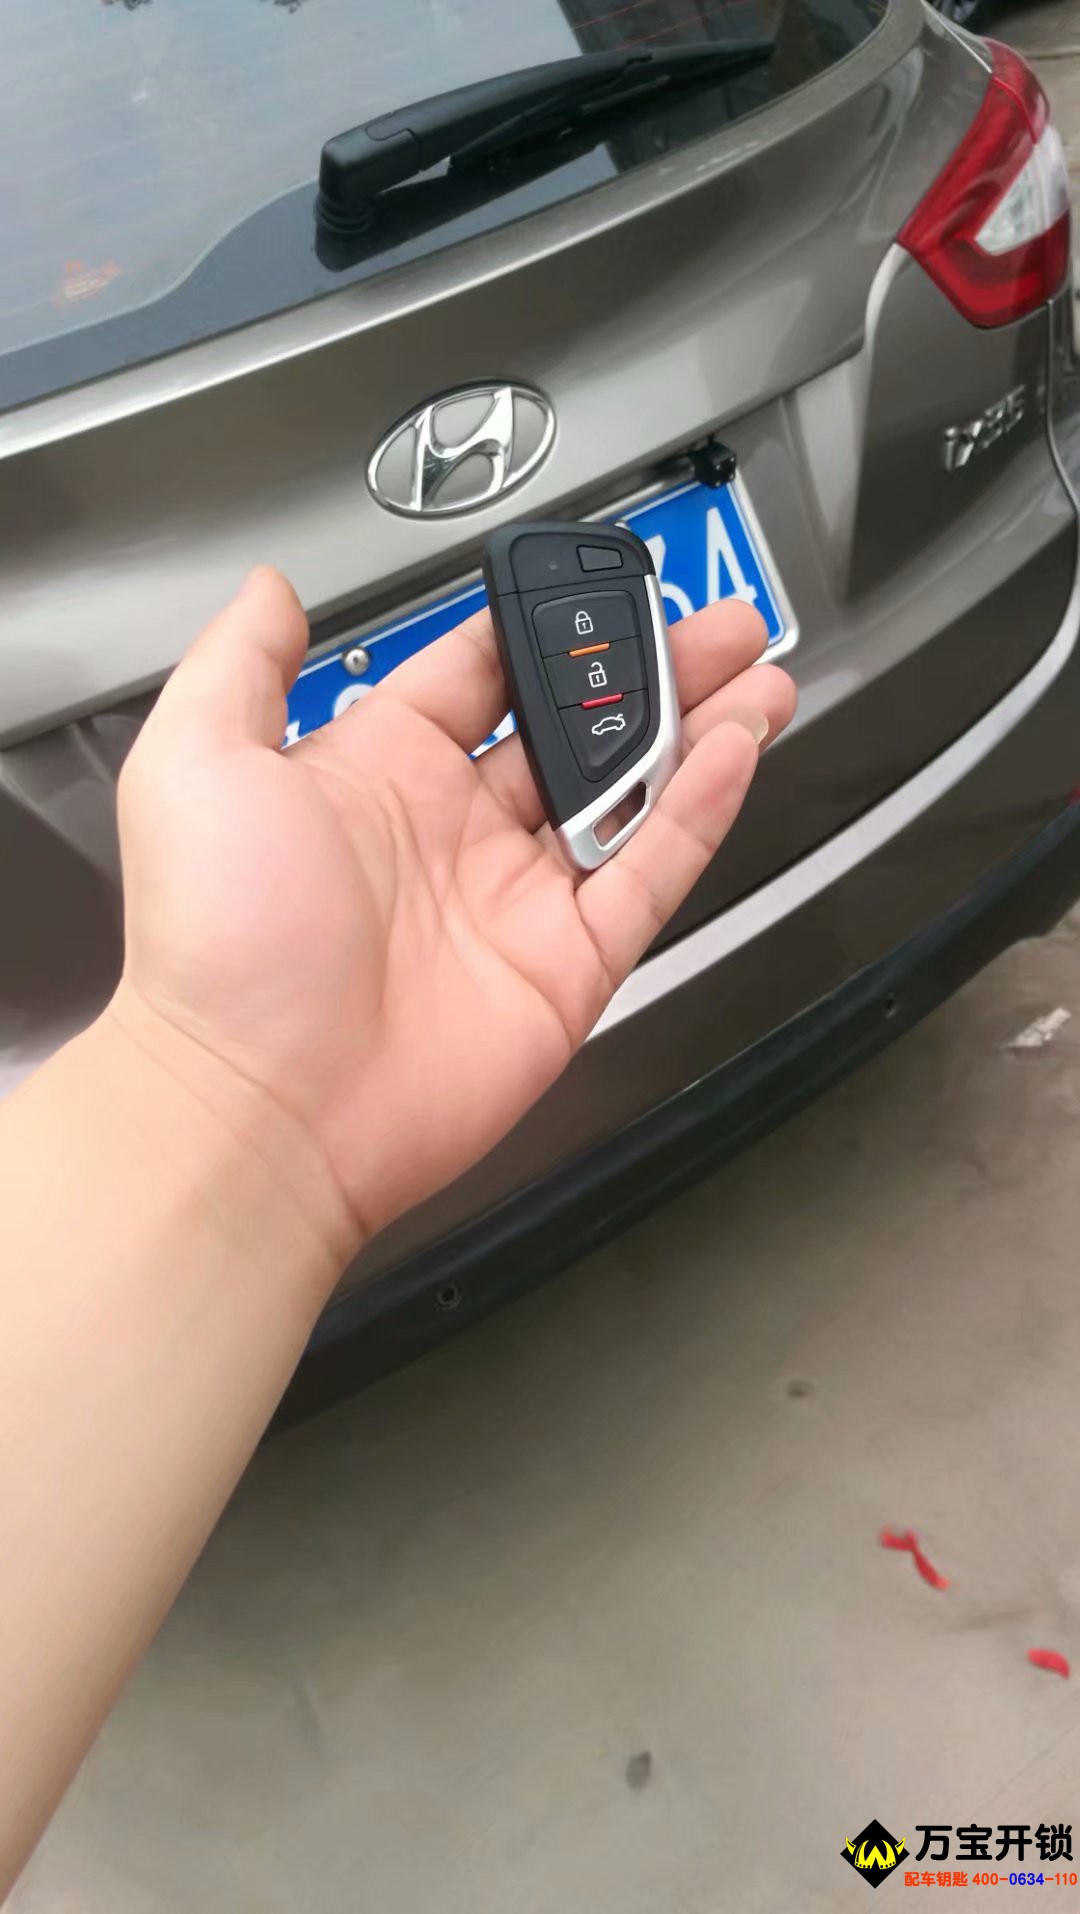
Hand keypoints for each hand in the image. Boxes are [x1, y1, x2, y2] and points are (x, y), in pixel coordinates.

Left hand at [111, 568, 794, 1253]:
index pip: (480, 676)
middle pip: (575, 729)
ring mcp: (518, 901)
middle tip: (717, 628)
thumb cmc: (215, 944)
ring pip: (631, 796)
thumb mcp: (194, 763)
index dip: (545, 629)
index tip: (603, 586)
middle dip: (651, 673)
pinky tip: (736, 751)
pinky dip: (699, 813)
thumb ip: (243, 662)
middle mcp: (454, 832)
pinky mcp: (567, 968)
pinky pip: (648, 875)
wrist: (258, 1106)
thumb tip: (273, 589)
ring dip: (698, 733)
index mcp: (374, 771)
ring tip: (760, 675)